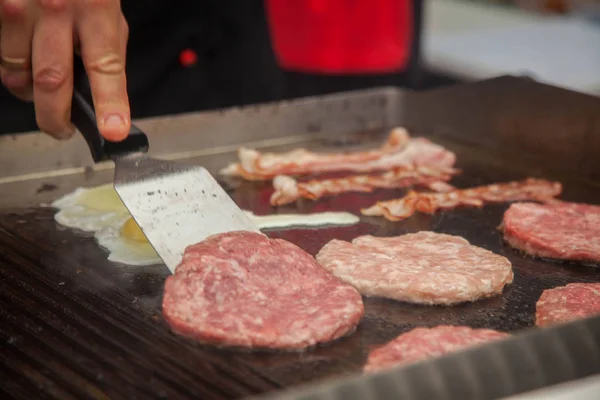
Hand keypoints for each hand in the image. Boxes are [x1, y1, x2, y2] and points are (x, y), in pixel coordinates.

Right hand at [0, 0, 129, 140]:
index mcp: (95, 9)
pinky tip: (27, 57)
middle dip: (56, 118)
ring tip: (42, 86)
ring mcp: (17, 6)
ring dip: (29, 91)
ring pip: (16, 74)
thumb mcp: (108, 8)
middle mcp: (54, 7)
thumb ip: (106, 48)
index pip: (106, 66)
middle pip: (51, 81)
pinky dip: (13, 68)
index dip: (111, 103)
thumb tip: (104, 94)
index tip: (113, 131)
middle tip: (63, 130)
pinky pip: (1, 57)